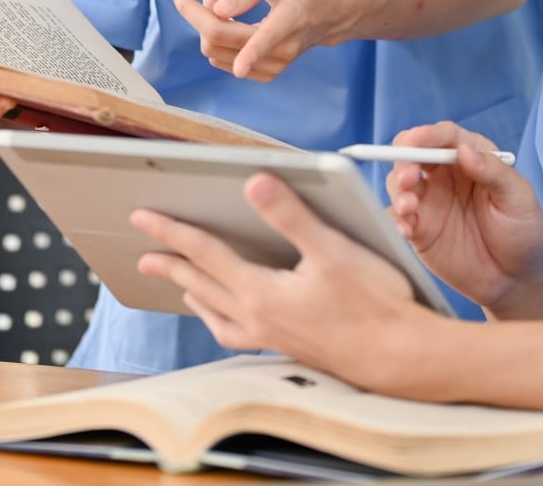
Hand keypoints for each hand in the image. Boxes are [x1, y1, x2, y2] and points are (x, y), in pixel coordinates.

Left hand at [132, 173, 438, 391]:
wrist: (400, 360)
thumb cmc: (374, 304)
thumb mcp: (334, 251)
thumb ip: (291, 216)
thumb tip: (254, 181)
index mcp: (261, 292)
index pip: (205, 253)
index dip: (172, 231)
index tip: (142, 216)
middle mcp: (258, 319)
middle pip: (201, 285)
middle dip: (171, 264)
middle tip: (144, 253)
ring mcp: (272, 338)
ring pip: (217, 313)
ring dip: (195, 294)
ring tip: (182, 284)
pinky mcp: (289, 349)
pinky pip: (239, 334)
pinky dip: (223, 320)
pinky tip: (233, 318)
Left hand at [166, 0, 365, 80]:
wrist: (328, 12)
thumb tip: (219, 8)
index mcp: (289, 20)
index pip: (261, 39)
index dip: (243, 50)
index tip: (237, 64)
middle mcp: (281, 50)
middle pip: (219, 40)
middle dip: (197, 12)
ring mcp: (271, 66)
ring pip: (214, 51)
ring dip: (206, 24)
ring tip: (221, 2)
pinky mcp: (262, 74)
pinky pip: (221, 59)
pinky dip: (214, 39)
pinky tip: (226, 21)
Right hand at [386, 122, 542, 314]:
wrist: (515, 279)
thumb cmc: (523, 232)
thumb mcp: (519, 199)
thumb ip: (495, 173)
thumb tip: (465, 150)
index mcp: (472, 158)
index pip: (444, 136)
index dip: (427, 135)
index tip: (416, 140)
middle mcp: (446, 175)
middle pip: (413, 153)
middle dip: (404, 159)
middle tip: (408, 176)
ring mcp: (429, 201)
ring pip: (399, 183)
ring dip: (398, 190)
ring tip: (409, 207)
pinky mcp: (419, 228)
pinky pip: (398, 218)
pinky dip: (395, 221)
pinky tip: (405, 229)